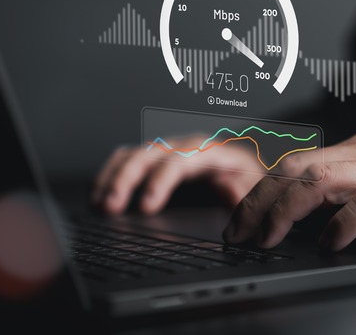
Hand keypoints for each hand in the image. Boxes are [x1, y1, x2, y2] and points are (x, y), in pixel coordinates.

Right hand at [93, 134, 265, 213]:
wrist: (255, 168)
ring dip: (112, 177)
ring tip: (99, 204)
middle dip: (126, 179)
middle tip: (111, 207)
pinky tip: (99, 196)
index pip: (180, 161)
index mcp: (210, 151)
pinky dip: (110, 176)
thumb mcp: (257, 188)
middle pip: (148, 154)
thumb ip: (247, 195)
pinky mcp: (157, 161)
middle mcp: (184, 147)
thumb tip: (233, 200)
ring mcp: (168, 152)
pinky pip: (128, 160)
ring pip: (133, 154)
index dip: (160, 182)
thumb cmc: (254, 179)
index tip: (146, 207)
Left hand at [222, 133, 355, 254]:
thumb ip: (340, 200)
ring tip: (269, 238)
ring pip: (323, 180)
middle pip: (299, 168)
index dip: (261, 191)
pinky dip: (342, 224)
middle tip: (241, 233)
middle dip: (262, 201)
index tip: (240, 221)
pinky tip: (329, 244)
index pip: (295, 164)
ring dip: (288, 211)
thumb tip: (292, 226)